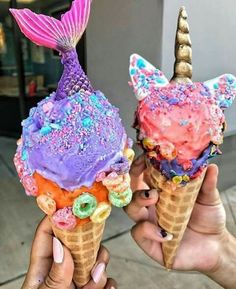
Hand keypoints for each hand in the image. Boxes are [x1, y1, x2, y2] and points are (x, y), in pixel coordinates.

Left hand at [21, 217, 116, 288]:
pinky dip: (109, 284)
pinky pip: (106, 280)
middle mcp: (62, 271)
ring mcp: (77, 281)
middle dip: (89, 248)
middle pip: (78, 243)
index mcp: (42, 269)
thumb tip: (60, 245)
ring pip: (94, 260)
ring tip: (95, 284)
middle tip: (92, 261)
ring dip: (99, 271)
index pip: (46, 234)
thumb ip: (55, 276)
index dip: (56, 217)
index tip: (71, 206)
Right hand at [125, 155, 235, 287]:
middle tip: (143, 173)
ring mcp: (148, 222)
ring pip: (130, 208)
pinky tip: (166, 233)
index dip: (140, 164)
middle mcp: (151, 205)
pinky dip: (149, 230)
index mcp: (161, 191)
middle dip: (133, 178)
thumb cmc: (208, 218)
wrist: (215, 246)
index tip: (145, 157)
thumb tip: (211, 166)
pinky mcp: (149, 241)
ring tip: (153, 197)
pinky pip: (138, 233)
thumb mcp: (209, 198)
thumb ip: (207, 183)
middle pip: (131, 188)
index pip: (144, 174)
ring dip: (138, 199)